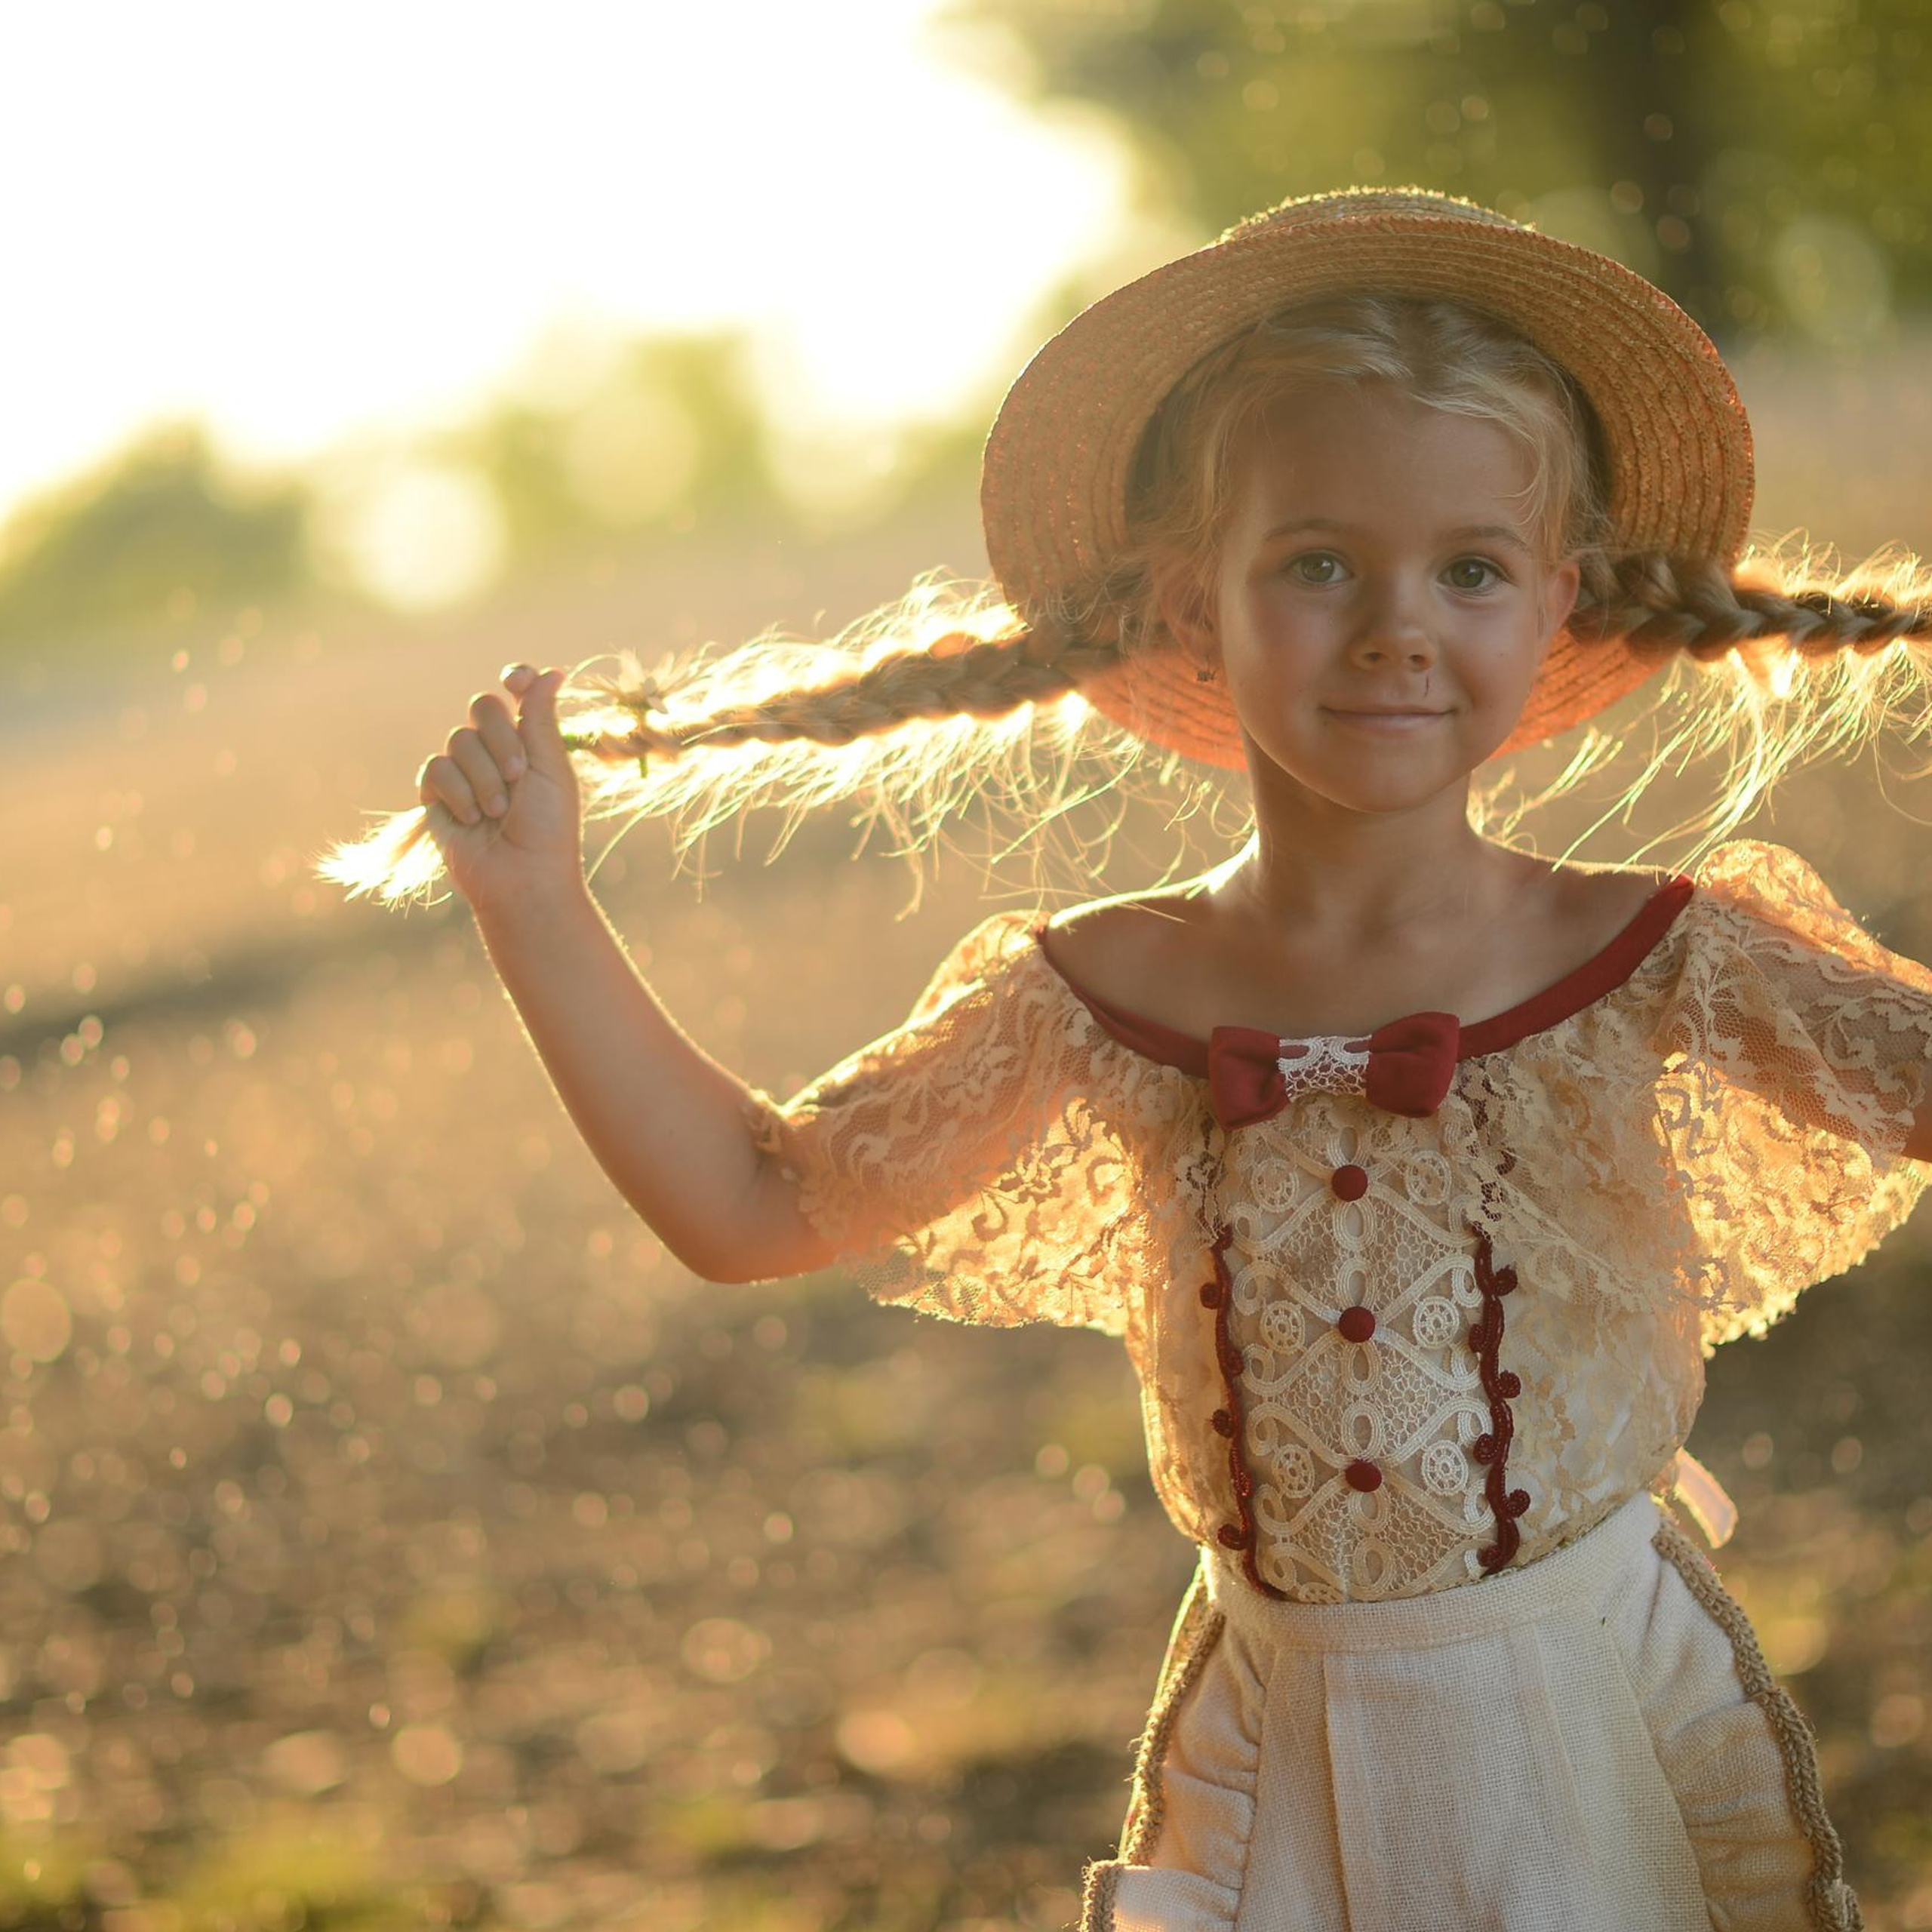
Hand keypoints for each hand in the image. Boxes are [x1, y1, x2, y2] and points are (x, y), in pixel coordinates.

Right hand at [417, 664, 584, 918]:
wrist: (521, 877)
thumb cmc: (548, 828)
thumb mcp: (551, 770)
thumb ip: (542, 719)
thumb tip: (554, 671)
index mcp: (531, 740)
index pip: (516, 691)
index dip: (515, 678)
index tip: (516, 682)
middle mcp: (496, 749)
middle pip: (483, 707)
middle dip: (502, 740)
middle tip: (518, 776)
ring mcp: (465, 770)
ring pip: (459, 739)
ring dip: (483, 777)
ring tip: (498, 812)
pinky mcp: (437, 793)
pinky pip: (435, 768)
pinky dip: (458, 793)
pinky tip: (472, 819)